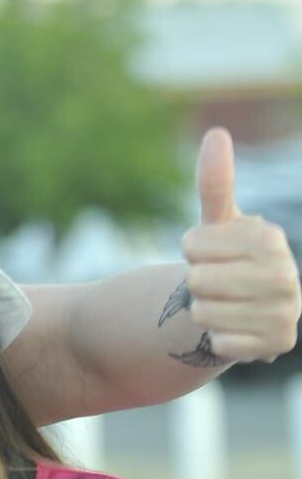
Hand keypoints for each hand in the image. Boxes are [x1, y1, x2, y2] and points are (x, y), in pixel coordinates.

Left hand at [181, 127, 300, 361]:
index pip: (191, 246)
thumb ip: (215, 181)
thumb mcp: (218, 221)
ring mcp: (286, 311)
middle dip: (197, 284)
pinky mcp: (277, 345)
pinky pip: (217, 343)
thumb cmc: (228, 258)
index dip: (192, 251)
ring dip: (205, 311)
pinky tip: (237, 330)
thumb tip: (216, 133)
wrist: (247, 308)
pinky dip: (217, 339)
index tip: (212, 254)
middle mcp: (286, 274)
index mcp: (268, 237)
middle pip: (196, 282)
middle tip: (219, 283)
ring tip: (227, 304)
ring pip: (203, 313)